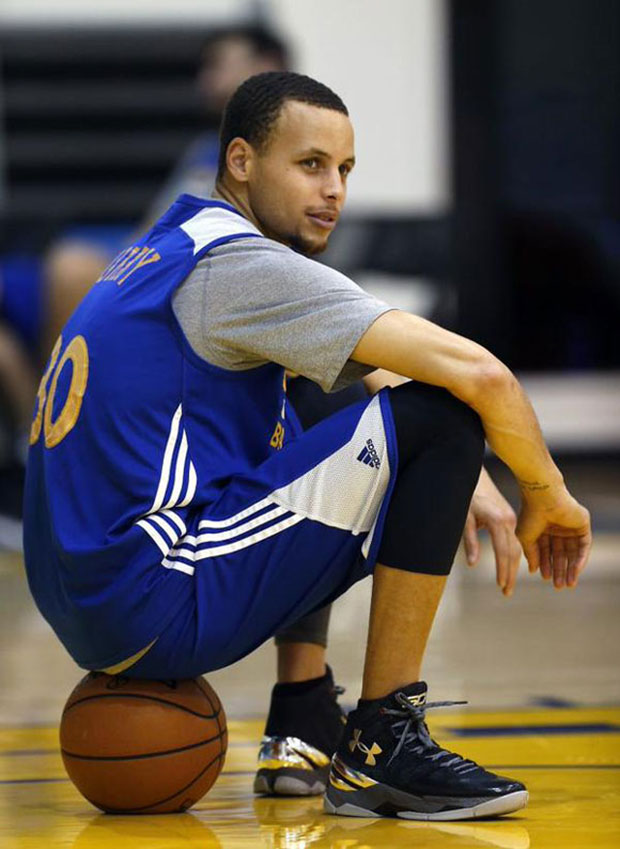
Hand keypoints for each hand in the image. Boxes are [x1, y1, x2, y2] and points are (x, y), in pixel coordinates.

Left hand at [463, 468, 521, 596]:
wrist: (474, 477)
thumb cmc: (466, 497)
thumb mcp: (464, 519)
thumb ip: (470, 541)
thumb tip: (473, 564)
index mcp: (498, 520)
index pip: (503, 551)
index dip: (502, 569)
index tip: (500, 585)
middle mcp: (508, 520)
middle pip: (513, 552)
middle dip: (510, 574)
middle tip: (506, 593)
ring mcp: (511, 519)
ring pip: (516, 548)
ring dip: (512, 568)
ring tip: (507, 586)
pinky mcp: (509, 518)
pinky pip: (514, 541)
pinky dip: (513, 557)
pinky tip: (509, 568)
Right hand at [516, 490, 590, 588]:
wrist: (542, 497)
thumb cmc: (530, 515)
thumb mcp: (525, 538)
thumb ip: (531, 555)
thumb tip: (532, 571)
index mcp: (543, 529)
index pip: (546, 551)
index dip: (546, 565)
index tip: (545, 578)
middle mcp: (557, 528)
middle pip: (561, 554)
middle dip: (560, 570)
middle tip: (559, 586)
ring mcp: (570, 526)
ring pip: (573, 552)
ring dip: (571, 568)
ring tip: (568, 584)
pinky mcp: (582, 524)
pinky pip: (584, 546)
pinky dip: (580, 559)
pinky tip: (576, 571)